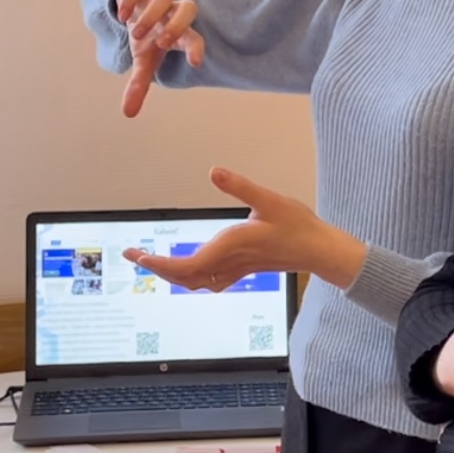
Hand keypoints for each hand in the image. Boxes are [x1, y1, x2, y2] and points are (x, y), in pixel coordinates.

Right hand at [114, 0, 205, 116]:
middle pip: (188, 9)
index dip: (197, 48)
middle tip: (159, 42)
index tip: (196, 63)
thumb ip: (139, 85)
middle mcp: (171, 13)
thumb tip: (128, 114)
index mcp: (177, 33)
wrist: (134, 5)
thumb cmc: (147, 35)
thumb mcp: (143, 60)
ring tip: (134, 32)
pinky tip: (123, 16)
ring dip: (150, 16)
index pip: (194, 38)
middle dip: (175, 26)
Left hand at [123, 167, 366, 289]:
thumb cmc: (297, 226)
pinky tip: (191, 271)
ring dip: (172, 274)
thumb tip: (213, 171)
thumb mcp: (269, 199)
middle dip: (157, 268)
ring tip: (153, 262)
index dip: (158, 264)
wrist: (319, 250)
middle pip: (184, 277)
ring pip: (196, 281)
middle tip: (134, 254)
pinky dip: (193, 278)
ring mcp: (236, 268)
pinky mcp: (243, 268)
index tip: (138, 255)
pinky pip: (210, 281)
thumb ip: (239, 186)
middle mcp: (229, 261)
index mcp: (229, 247)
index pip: (185, 266)